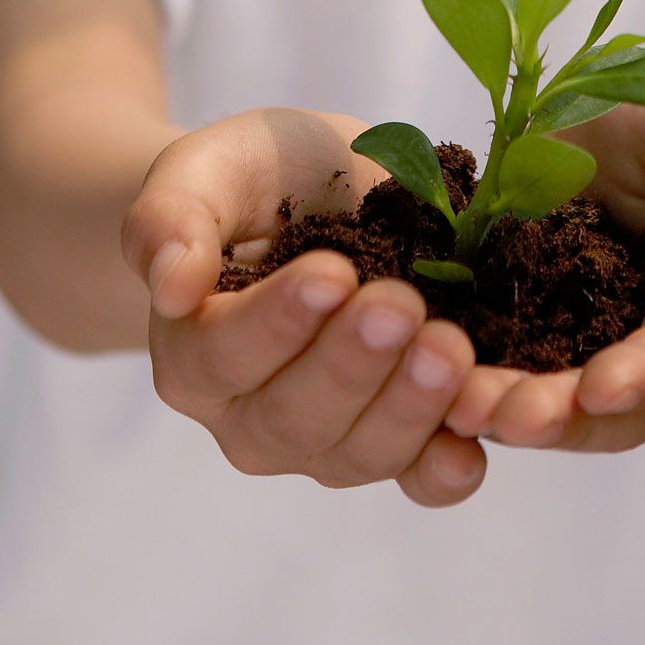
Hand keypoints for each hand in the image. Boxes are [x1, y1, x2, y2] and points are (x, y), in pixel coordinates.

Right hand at [121, 108, 486, 505]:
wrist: (326, 192)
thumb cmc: (258, 178)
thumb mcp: (209, 168)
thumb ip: (171, 217)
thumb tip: (171, 286)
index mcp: (194, 355)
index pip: (224, 355)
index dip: (278, 321)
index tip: (332, 273)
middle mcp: (253, 417)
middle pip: (295, 418)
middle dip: (353, 365)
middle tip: (400, 307)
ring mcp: (329, 439)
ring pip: (361, 452)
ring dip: (410, 408)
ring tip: (450, 349)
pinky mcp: (399, 441)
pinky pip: (420, 476)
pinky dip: (447, 468)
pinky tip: (473, 446)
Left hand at [446, 104, 644, 451]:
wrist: (625, 130)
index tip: (599, 390)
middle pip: (620, 409)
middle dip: (563, 417)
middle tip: (502, 417)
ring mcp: (591, 348)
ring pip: (561, 408)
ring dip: (510, 414)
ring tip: (456, 409)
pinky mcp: (533, 334)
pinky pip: (506, 371)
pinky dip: (472, 382)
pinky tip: (424, 379)